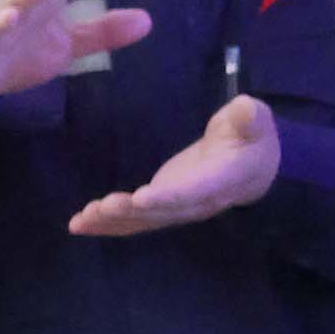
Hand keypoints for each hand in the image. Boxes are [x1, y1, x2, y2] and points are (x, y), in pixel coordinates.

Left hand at [68, 95, 284, 237]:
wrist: (253, 165)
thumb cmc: (251, 136)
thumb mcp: (255, 120)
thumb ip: (249, 117)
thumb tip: (246, 109)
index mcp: (221, 180)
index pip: (194, 192)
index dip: (169, 196)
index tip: (143, 198)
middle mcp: (197, 202)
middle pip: (163, 211)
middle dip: (131, 211)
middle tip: (103, 206)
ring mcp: (177, 207)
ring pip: (145, 220)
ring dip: (113, 221)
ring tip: (84, 218)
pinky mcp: (162, 207)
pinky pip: (135, 221)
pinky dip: (108, 225)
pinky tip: (80, 225)